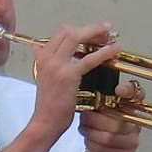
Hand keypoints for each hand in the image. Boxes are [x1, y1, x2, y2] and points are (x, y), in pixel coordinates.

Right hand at [30, 21, 119, 137]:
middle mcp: (47, 57)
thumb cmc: (47, 105)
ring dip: (96, 33)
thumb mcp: (42, 78)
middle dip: (89, 28)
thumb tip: (37, 48)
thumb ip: (43, 62)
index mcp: (42, 57)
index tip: (92, 33)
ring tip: (110, 35)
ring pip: (76, 37)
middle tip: (105, 31)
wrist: (44, 122)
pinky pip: (89, 59)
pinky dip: (104, 52)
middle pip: (68, 31)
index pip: (60, 33)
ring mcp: (57, 65)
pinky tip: (114, 49)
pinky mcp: (68, 76)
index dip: (78, 29)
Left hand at [79, 81, 143, 151]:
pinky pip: (106, 149)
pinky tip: (89, 140)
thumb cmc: (98, 126)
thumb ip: (97, 97)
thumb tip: (84, 86)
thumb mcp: (97, 108)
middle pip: (117, 119)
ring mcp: (132, 139)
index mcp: (129, 105)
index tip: (119, 90)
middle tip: (85, 117)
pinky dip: (92, 144)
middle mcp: (135, 121)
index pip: (136, 94)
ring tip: (85, 128)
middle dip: (95, 119)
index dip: (129, 91)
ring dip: (91, 132)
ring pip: (109, 136)